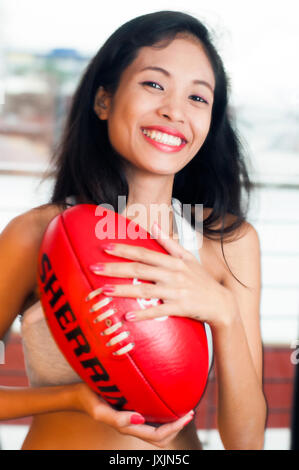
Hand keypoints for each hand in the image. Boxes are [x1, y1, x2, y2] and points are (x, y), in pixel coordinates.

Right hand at [73, 382, 193, 447]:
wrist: (78, 394)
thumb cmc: (89, 398)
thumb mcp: (99, 409)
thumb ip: (117, 418)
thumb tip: (140, 418)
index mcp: (128, 427)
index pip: (158, 435)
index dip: (175, 427)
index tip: (188, 414)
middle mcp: (133, 424)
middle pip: (161, 437)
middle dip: (178, 427)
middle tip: (191, 412)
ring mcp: (132, 418)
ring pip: (158, 429)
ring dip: (173, 421)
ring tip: (184, 408)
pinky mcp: (131, 409)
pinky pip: (151, 417)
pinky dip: (164, 413)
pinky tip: (169, 401)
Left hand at [89, 222, 235, 328]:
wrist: (221, 304)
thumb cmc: (201, 280)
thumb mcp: (188, 257)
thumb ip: (169, 242)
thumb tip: (155, 225)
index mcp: (173, 261)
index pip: (144, 253)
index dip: (124, 249)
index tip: (105, 247)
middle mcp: (173, 274)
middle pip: (139, 269)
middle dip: (115, 268)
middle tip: (94, 267)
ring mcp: (176, 291)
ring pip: (145, 289)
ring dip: (123, 290)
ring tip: (103, 290)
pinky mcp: (180, 308)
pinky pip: (158, 311)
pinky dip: (143, 314)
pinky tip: (127, 316)